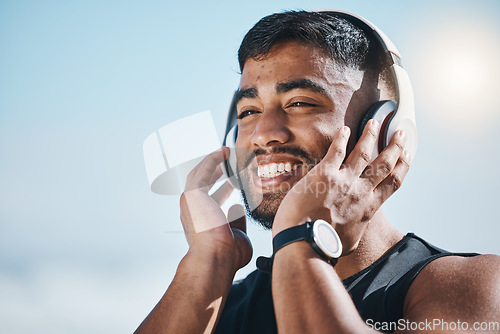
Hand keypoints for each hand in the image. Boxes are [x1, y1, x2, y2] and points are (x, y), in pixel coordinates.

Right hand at [180, 147, 251, 272]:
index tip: (233, 181)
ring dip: (214, 161)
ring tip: (226, 152)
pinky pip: (204, 169)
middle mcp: (192, 209)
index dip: (222, 188)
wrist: (216, 258)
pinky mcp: (193, 193)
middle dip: (216, 171)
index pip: (210, 199)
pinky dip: (213, 159)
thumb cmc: (226, 255)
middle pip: (202, 182)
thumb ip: (237, 221)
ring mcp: (190, 201)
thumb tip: (238, 208)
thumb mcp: (237, 235)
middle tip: (229, 162)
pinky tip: (223, 152)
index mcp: (201, 220)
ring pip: (201, 173)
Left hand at [273, 120, 410, 253]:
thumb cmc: (324, 246)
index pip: (392, 184)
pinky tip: (344, 129)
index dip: (402, 167)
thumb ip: (355, 230)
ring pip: (363, 153)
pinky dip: (341, 138)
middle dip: (394, 147)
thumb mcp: (349, 242)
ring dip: (370, 135)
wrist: (305, 244)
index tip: (407, 156)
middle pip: (384, 164)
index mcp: (367, 208)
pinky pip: (336, 151)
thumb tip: (355, 228)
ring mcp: (343, 182)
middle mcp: (360, 192)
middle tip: (400, 134)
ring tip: (374, 122)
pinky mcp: (324, 175)